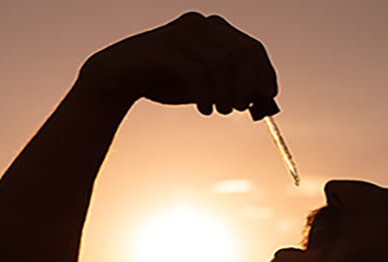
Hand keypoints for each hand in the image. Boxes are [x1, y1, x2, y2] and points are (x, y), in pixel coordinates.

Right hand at [79, 12, 276, 115]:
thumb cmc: (164, 80)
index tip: (268, 97)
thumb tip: (257, 99)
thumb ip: (227, 86)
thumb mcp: (203, 84)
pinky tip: (203, 109)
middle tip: (241, 108)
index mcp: (212, 29)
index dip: (265, 72)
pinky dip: (206, 95)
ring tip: (221, 110)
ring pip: (222, 63)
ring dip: (227, 92)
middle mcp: (200, 24)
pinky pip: (198, 72)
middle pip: (241, 53)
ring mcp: (182, 33)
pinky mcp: (165, 47)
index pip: (252, 46)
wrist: (118, 77)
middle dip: (247, 85)